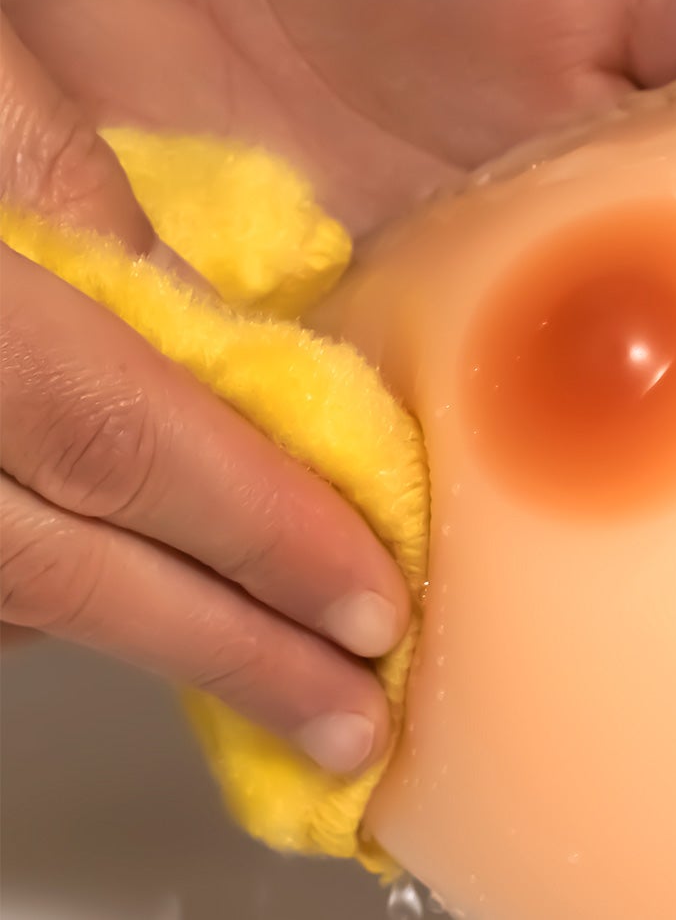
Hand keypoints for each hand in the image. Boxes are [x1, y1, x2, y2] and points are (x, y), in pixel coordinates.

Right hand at [0, 12, 409, 774]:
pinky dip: (59, 608)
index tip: (372, 603)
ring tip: (288, 701)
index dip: (252, 529)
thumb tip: (221, 345)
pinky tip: (160, 626)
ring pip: (8, 593)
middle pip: (57, 568)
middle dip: (220, 647)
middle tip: (353, 719)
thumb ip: (98, 221)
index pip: (118, 438)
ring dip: (150, 647)